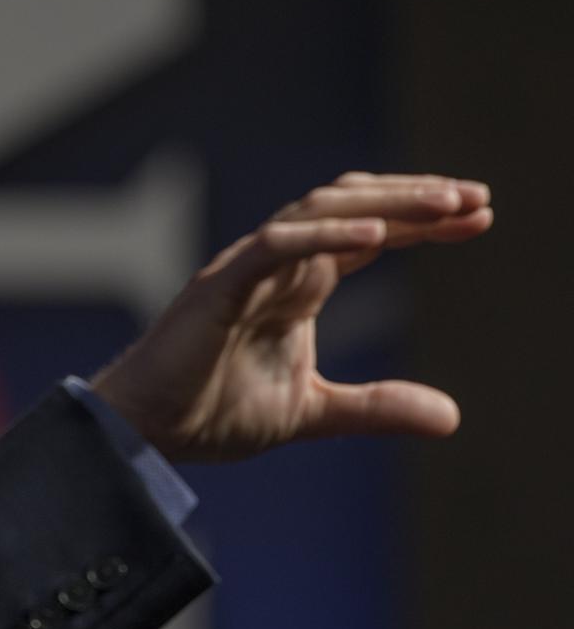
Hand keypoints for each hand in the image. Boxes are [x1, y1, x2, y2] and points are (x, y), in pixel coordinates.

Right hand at [90, 172, 492, 460]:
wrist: (148, 431)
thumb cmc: (213, 412)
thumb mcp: (315, 412)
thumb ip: (377, 407)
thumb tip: (452, 417)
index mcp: (297, 288)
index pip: (367, 234)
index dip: (421, 222)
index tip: (480, 216)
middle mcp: (276, 266)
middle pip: (352, 206)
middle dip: (416, 198)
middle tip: (476, 197)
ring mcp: (247, 269)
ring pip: (320, 210)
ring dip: (385, 202)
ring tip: (444, 202)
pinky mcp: (220, 285)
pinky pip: (276, 245)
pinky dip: (324, 235)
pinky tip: (375, 235)